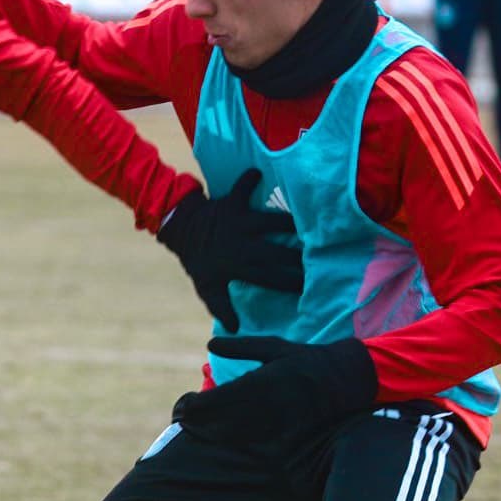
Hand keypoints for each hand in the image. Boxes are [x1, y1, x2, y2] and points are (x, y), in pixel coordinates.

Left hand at [155, 170, 303, 331]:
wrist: (179, 230)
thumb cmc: (198, 260)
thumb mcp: (206, 287)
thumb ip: (220, 307)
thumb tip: (235, 329)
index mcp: (239, 266)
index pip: (271, 279)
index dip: (291, 283)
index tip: (310, 287)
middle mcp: (242, 244)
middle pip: (277, 253)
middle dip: (299, 257)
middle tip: (320, 258)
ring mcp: (239, 222)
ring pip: (270, 221)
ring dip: (289, 221)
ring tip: (309, 222)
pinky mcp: (232, 202)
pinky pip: (242, 187)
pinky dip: (248, 179)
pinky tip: (258, 172)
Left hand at [172, 336, 377, 449]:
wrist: (348, 377)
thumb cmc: (307, 358)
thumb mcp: (274, 348)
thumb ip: (241, 347)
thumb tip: (210, 344)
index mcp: (261, 380)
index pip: (218, 399)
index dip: (196, 407)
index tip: (182, 408)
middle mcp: (268, 403)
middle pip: (223, 420)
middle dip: (199, 424)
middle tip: (181, 425)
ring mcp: (280, 421)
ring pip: (238, 435)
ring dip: (213, 437)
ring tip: (196, 436)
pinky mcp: (291, 433)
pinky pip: (259, 444)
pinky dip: (238, 445)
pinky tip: (224, 446)